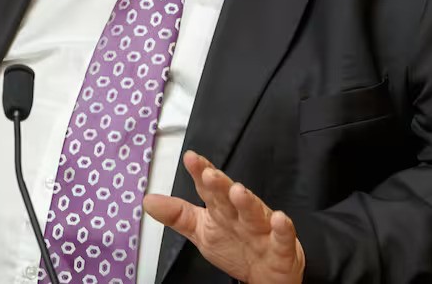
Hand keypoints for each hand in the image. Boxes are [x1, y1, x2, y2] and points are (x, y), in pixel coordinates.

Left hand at [143, 150, 304, 283]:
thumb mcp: (201, 231)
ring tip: (237, 191)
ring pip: (254, 213)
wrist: (265, 275)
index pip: (209, 188)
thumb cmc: (234, 247)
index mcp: (221, 209)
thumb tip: (148, 201)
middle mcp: (241, 215)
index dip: (200, 173)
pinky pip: (282, 236)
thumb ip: (177, 215)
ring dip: (247, 202)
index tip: (190, 158)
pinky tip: (279, 218)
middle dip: (220, 185)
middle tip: (209, 174)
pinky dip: (282, 228)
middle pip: (229, 197)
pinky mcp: (281, 246)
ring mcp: (262, 228)